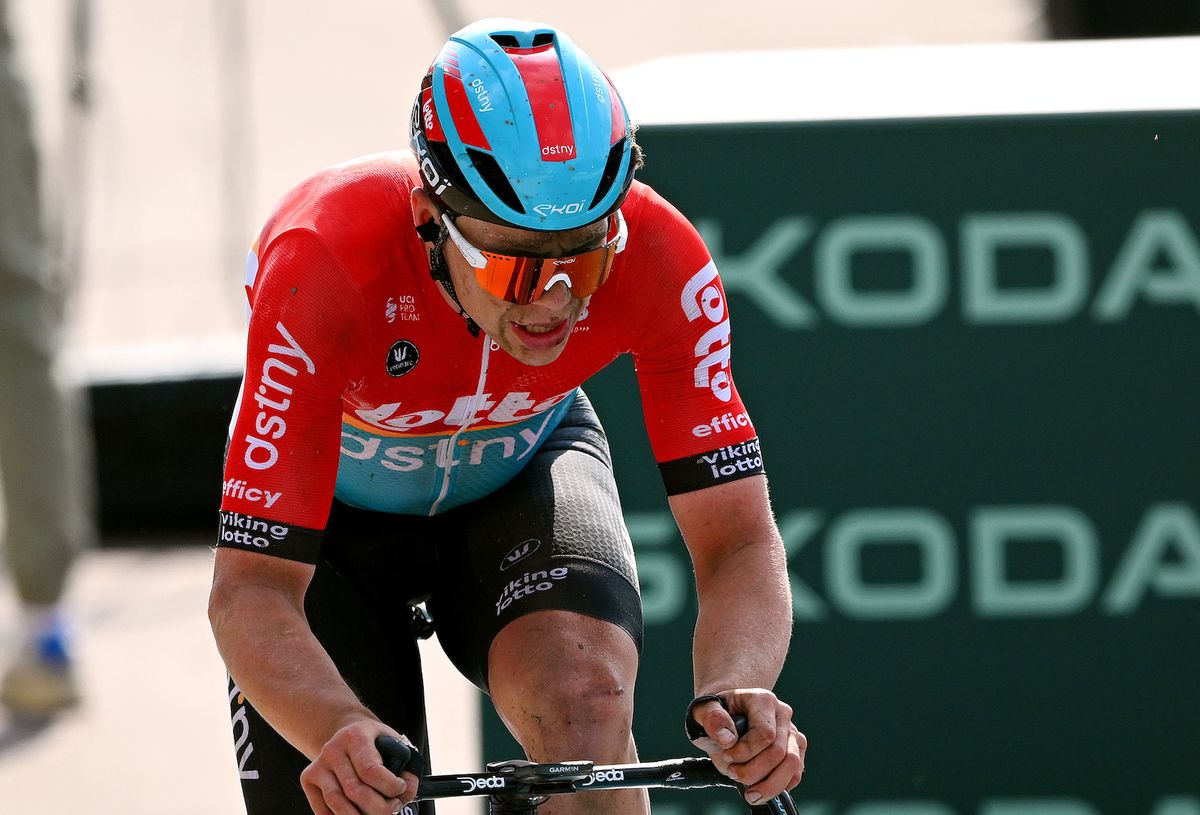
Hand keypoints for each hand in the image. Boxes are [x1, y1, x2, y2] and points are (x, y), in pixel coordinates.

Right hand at [299, 720, 418, 814]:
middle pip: (354, 791)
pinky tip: (358, 814)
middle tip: (394, 808)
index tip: (401, 789)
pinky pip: (323, 810)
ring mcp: (318, 765)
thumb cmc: (373, 741)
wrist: (345, 732)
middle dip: (379, 808)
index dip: (389, 786)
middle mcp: (333, 749)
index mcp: (356, 736)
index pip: (370, 770)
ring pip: (337, 803)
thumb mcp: (391, 741)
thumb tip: (409, 791)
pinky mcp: (308, 778)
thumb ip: (404, 764)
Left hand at [688, 688, 805, 805]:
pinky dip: (781, 785)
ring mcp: (791, 731)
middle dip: (754, 772)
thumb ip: (711, 719)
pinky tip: (763, 789)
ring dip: (770, 785)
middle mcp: (782, 714)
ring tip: (751, 795)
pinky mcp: (795, 747)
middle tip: (733, 774)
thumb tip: (727, 740)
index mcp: (763, 700)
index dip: (744, 752)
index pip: (764, 734)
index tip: (726, 756)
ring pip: (792, 764)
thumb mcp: (704, 710)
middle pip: (779, 753)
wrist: (727, 713)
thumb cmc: (717, 713)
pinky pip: (796, 771)